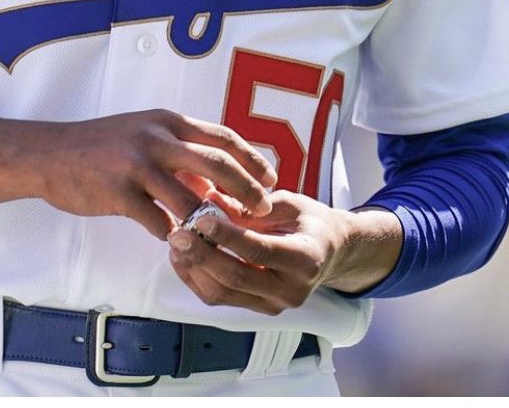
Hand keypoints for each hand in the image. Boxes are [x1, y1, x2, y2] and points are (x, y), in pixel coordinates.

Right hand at [34, 109, 277, 239]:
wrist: (51, 154)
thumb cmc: (102, 146)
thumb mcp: (145, 134)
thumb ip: (180, 151)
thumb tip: (217, 179)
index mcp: (167, 121)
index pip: (222, 137)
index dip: (252, 159)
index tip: (272, 180)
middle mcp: (157, 137)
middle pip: (217, 162)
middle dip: (246, 189)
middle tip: (262, 211)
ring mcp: (138, 163)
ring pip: (190, 197)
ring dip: (211, 221)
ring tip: (224, 237)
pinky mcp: (118, 191)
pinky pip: (156, 220)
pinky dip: (171, 234)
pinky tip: (175, 242)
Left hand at [167, 191, 401, 314]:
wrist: (331, 253)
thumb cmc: (310, 222)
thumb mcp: (291, 203)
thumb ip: (254, 205)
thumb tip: (212, 199)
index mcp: (304, 258)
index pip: (258, 250)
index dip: (227, 235)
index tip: (201, 216)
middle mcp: (291, 289)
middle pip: (236, 276)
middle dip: (202, 254)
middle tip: (178, 232)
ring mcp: (274, 304)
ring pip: (224, 293)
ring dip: (194, 269)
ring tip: (176, 243)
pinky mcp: (259, 308)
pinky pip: (221, 299)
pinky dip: (197, 279)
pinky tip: (184, 258)